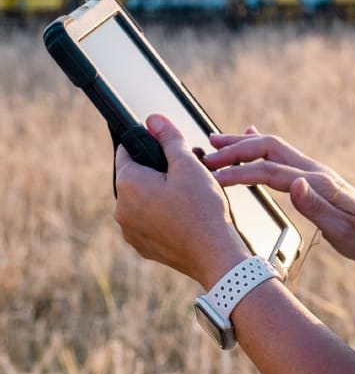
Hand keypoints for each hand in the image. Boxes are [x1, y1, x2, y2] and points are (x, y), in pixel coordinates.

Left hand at [114, 114, 249, 287]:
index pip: (127, 150)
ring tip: (189, 195)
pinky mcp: (142, 246)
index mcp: (128, 184)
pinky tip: (185, 215)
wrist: (214, 254)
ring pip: (142, 199)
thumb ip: (168, 138)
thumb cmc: (202, 209)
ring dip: (160, 192)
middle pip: (136, 176)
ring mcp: (130, 231)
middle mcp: (121, 209)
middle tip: (186, 172)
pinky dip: (162, 214)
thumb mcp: (188, 164)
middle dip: (158, 170)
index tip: (167, 147)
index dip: (149, 144)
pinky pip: (148, 221)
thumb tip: (153, 119)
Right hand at [204, 131, 354, 271]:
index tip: (213, 177)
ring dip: (244, 144)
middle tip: (207, 154)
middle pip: (269, 148)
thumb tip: (294, 185)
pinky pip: (281, 156)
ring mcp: (312, 172)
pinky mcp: (312, 179)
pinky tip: (250, 137)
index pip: (270, 171)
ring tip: (216, 141)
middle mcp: (313, 171)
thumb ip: (317, 207)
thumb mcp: (343, 230)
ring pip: (273, 149)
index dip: (240, 172)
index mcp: (317, 182)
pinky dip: (260, 146)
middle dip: (236, 149)